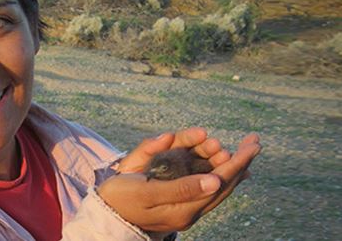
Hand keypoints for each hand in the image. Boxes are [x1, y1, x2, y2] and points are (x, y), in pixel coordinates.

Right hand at [98, 133, 260, 231]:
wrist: (105, 217)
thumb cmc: (120, 198)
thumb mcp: (146, 190)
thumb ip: (181, 187)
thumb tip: (215, 181)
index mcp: (183, 209)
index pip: (219, 182)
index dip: (237, 162)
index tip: (252, 144)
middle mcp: (189, 211)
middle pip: (223, 184)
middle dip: (240, 161)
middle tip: (255, 141)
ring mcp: (185, 210)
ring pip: (216, 187)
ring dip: (229, 166)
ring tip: (243, 149)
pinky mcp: (179, 207)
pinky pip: (206, 189)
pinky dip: (219, 176)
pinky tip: (226, 169)